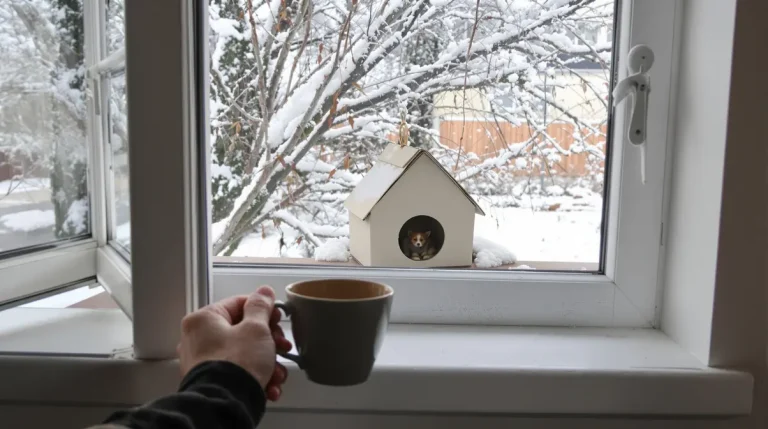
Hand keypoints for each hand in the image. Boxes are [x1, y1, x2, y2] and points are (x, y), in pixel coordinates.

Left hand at [177, 286, 292, 400]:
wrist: (226, 404)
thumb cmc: (236, 365)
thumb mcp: (256, 329)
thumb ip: (261, 307)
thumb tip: (263, 292)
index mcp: (203, 319)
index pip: (239, 303)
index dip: (263, 311)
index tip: (277, 319)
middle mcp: (197, 339)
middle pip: (242, 331)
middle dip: (268, 342)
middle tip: (280, 347)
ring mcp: (203, 362)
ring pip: (243, 354)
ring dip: (266, 363)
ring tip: (276, 374)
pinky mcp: (211, 380)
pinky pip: (237, 372)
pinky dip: (255, 377)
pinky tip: (269, 386)